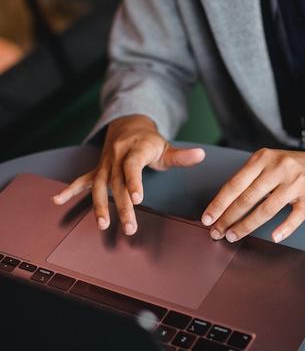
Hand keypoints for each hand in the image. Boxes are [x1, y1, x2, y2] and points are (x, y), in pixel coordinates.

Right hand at [51, 114, 204, 234]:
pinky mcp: (97, 170)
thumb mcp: (166, 146)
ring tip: (103, 224)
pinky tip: (57, 200)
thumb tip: (201, 155)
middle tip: (130, 226)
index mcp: (134, 150)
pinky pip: (81, 180)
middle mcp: (116, 157)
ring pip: (99, 186)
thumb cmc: (149, 141)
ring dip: (99, 206)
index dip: (134, 182)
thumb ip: (181, 156)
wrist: (128, 124)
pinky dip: (69, 190)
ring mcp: (104, 164)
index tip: (138, 199)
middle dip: (122, 206)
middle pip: (117, 183)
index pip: (133, 166)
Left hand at [201, 148, 304, 243]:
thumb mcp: (268, 163)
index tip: (208, 218)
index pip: (235, 183)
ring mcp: (295, 182)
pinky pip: (295, 215)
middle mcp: (278, 167)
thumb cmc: (291, 168)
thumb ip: (248, 178)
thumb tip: (222, 204)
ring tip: (234, 236)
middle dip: (229, 218)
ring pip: (267, 208)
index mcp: (262, 158)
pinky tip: (274, 237)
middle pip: (247, 197)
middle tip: (217, 232)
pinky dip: (284, 228)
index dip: (219, 203)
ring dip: (247, 225)